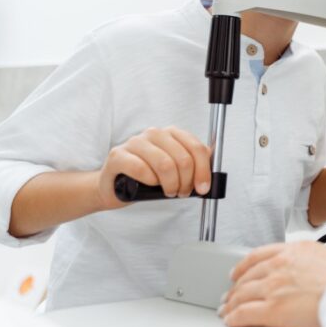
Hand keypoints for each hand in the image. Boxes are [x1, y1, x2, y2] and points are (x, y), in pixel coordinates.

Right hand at [96, 126, 211, 209]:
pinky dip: (150, 182)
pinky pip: (142, 169)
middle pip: (183, 159)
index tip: (203, 187)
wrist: (113, 186)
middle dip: (187, 182)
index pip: (196, 148)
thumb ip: (192, 164)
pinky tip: (149, 185)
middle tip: (182, 193)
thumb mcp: (174, 169)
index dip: (203, 171)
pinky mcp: (117, 155)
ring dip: (171, 184)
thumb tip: (212, 166)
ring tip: (169, 192)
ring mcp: (134, 142)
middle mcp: (154, 134)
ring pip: (165, 164)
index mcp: (170, 134)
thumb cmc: (145, 177)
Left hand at [220, 242, 325, 326]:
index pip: (258, 255)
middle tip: (230, 295)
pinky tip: (232, 321)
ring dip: (231, 303)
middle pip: (247, 277)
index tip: (239, 271)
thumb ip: (311, 262)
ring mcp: (273, 287)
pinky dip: (235, 318)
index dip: (243, 265)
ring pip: (242, 295)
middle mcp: (279, 265)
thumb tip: (312, 271)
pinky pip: (244, 314)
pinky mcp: (271, 310)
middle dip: (235, 288)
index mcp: (293, 250)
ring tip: (228, 311)